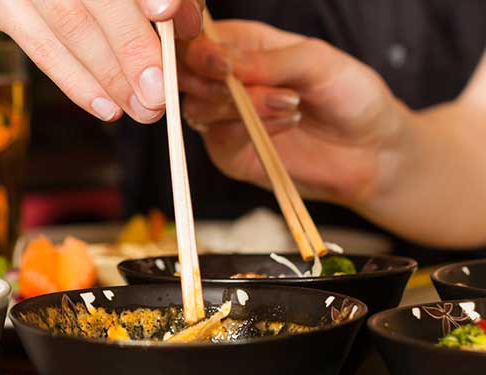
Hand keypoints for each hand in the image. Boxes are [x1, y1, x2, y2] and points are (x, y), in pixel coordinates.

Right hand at [0, 0, 204, 122]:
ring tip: (143, 110)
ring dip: (109, 77)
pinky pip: (40, 49)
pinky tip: (107, 107)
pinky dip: (76, 83)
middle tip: (159, 93)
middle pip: (94, 1)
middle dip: (131, 48)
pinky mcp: (3, 6)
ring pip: (67, 27)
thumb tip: (185, 24)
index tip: (166, 12)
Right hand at [178, 21, 407, 206]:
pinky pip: (219, 140)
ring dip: (241, 106)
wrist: (371, 149)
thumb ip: (268, 60)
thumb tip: (223, 62)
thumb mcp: (318, 61)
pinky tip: (285, 123)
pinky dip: (249, 131)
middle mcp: (228, 81)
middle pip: (185, 74)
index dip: (197, 48)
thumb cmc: (350, 94)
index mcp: (244, 45)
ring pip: (198, 108)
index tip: (221, 64)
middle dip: (211, 80)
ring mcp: (227, 118)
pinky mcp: (232, 153)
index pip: (198, 38)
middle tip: (248, 85)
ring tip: (290, 104)